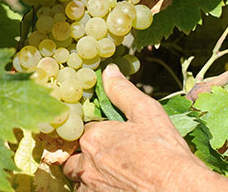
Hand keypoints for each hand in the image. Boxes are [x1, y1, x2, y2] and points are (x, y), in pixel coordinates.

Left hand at [63, 64, 222, 191]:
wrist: (178, 188)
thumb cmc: (163, 150)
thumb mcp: (145, 111)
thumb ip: (122, 90)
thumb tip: (109, 71)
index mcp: (94, 137)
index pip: (82, 130)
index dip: (93, 131)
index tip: (104, 134)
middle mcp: (86, 163)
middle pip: (72, 157)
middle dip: (82, 154)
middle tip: (102, 154)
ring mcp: (91, 187)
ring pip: (78, 179)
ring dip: (86, 174)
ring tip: (106, 171)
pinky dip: (94, 189)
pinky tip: (112, 184)